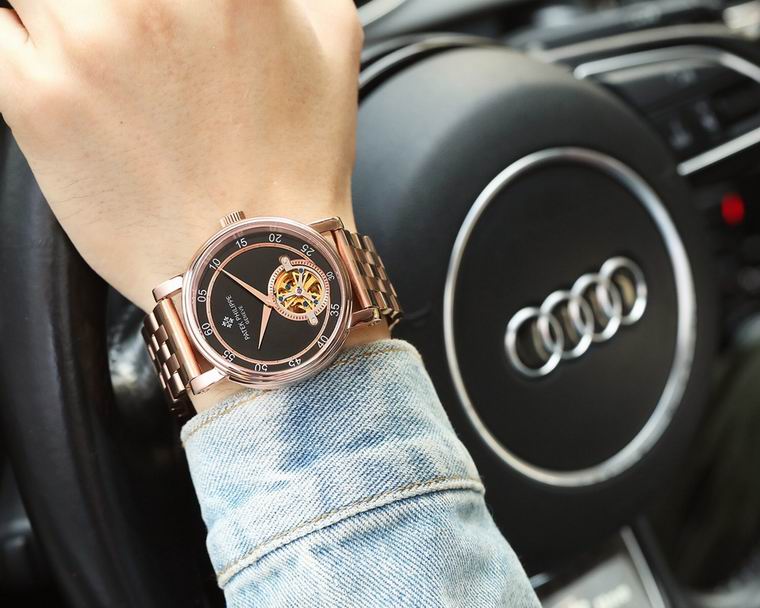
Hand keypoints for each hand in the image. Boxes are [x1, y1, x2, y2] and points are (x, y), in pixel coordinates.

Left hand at [0, 0, 363, 312]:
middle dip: (97, 1)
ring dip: (49, 10)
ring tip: (84, 40)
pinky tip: (37, 47)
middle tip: (119, 24)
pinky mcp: (33, 99)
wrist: (253, 258)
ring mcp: (82, 44)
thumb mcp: (334, 42)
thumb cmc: (295, 163)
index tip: (154, 6)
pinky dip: (10, 30)